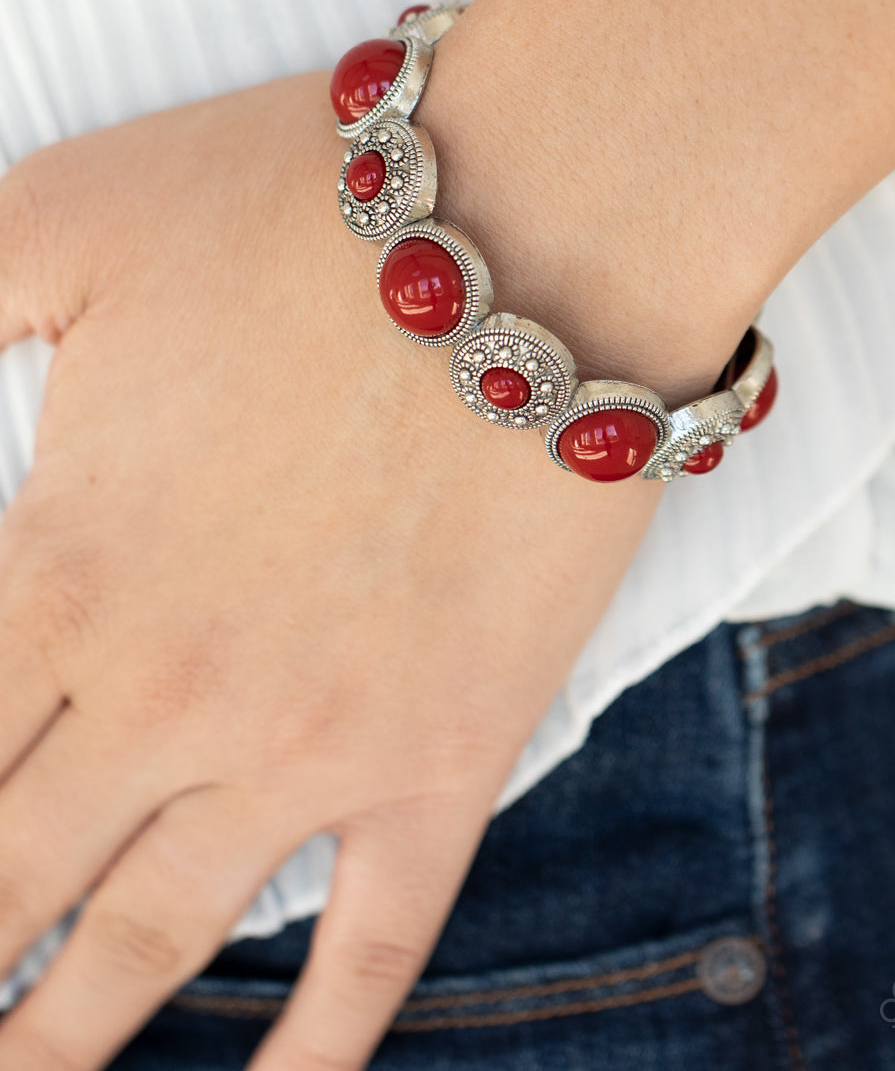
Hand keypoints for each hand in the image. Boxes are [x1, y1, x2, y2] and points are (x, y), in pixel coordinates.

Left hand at [0, 71, 664, 1069]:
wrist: (538, 222)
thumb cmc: (302, 209)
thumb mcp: (59, 217)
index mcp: (56, 566)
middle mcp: (162, 690)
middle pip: (0, 879)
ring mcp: (308, 743)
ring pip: (145, 944)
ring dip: (56, 1038)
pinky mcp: (441, 753)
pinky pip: (370, 943)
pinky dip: (309, 1048)